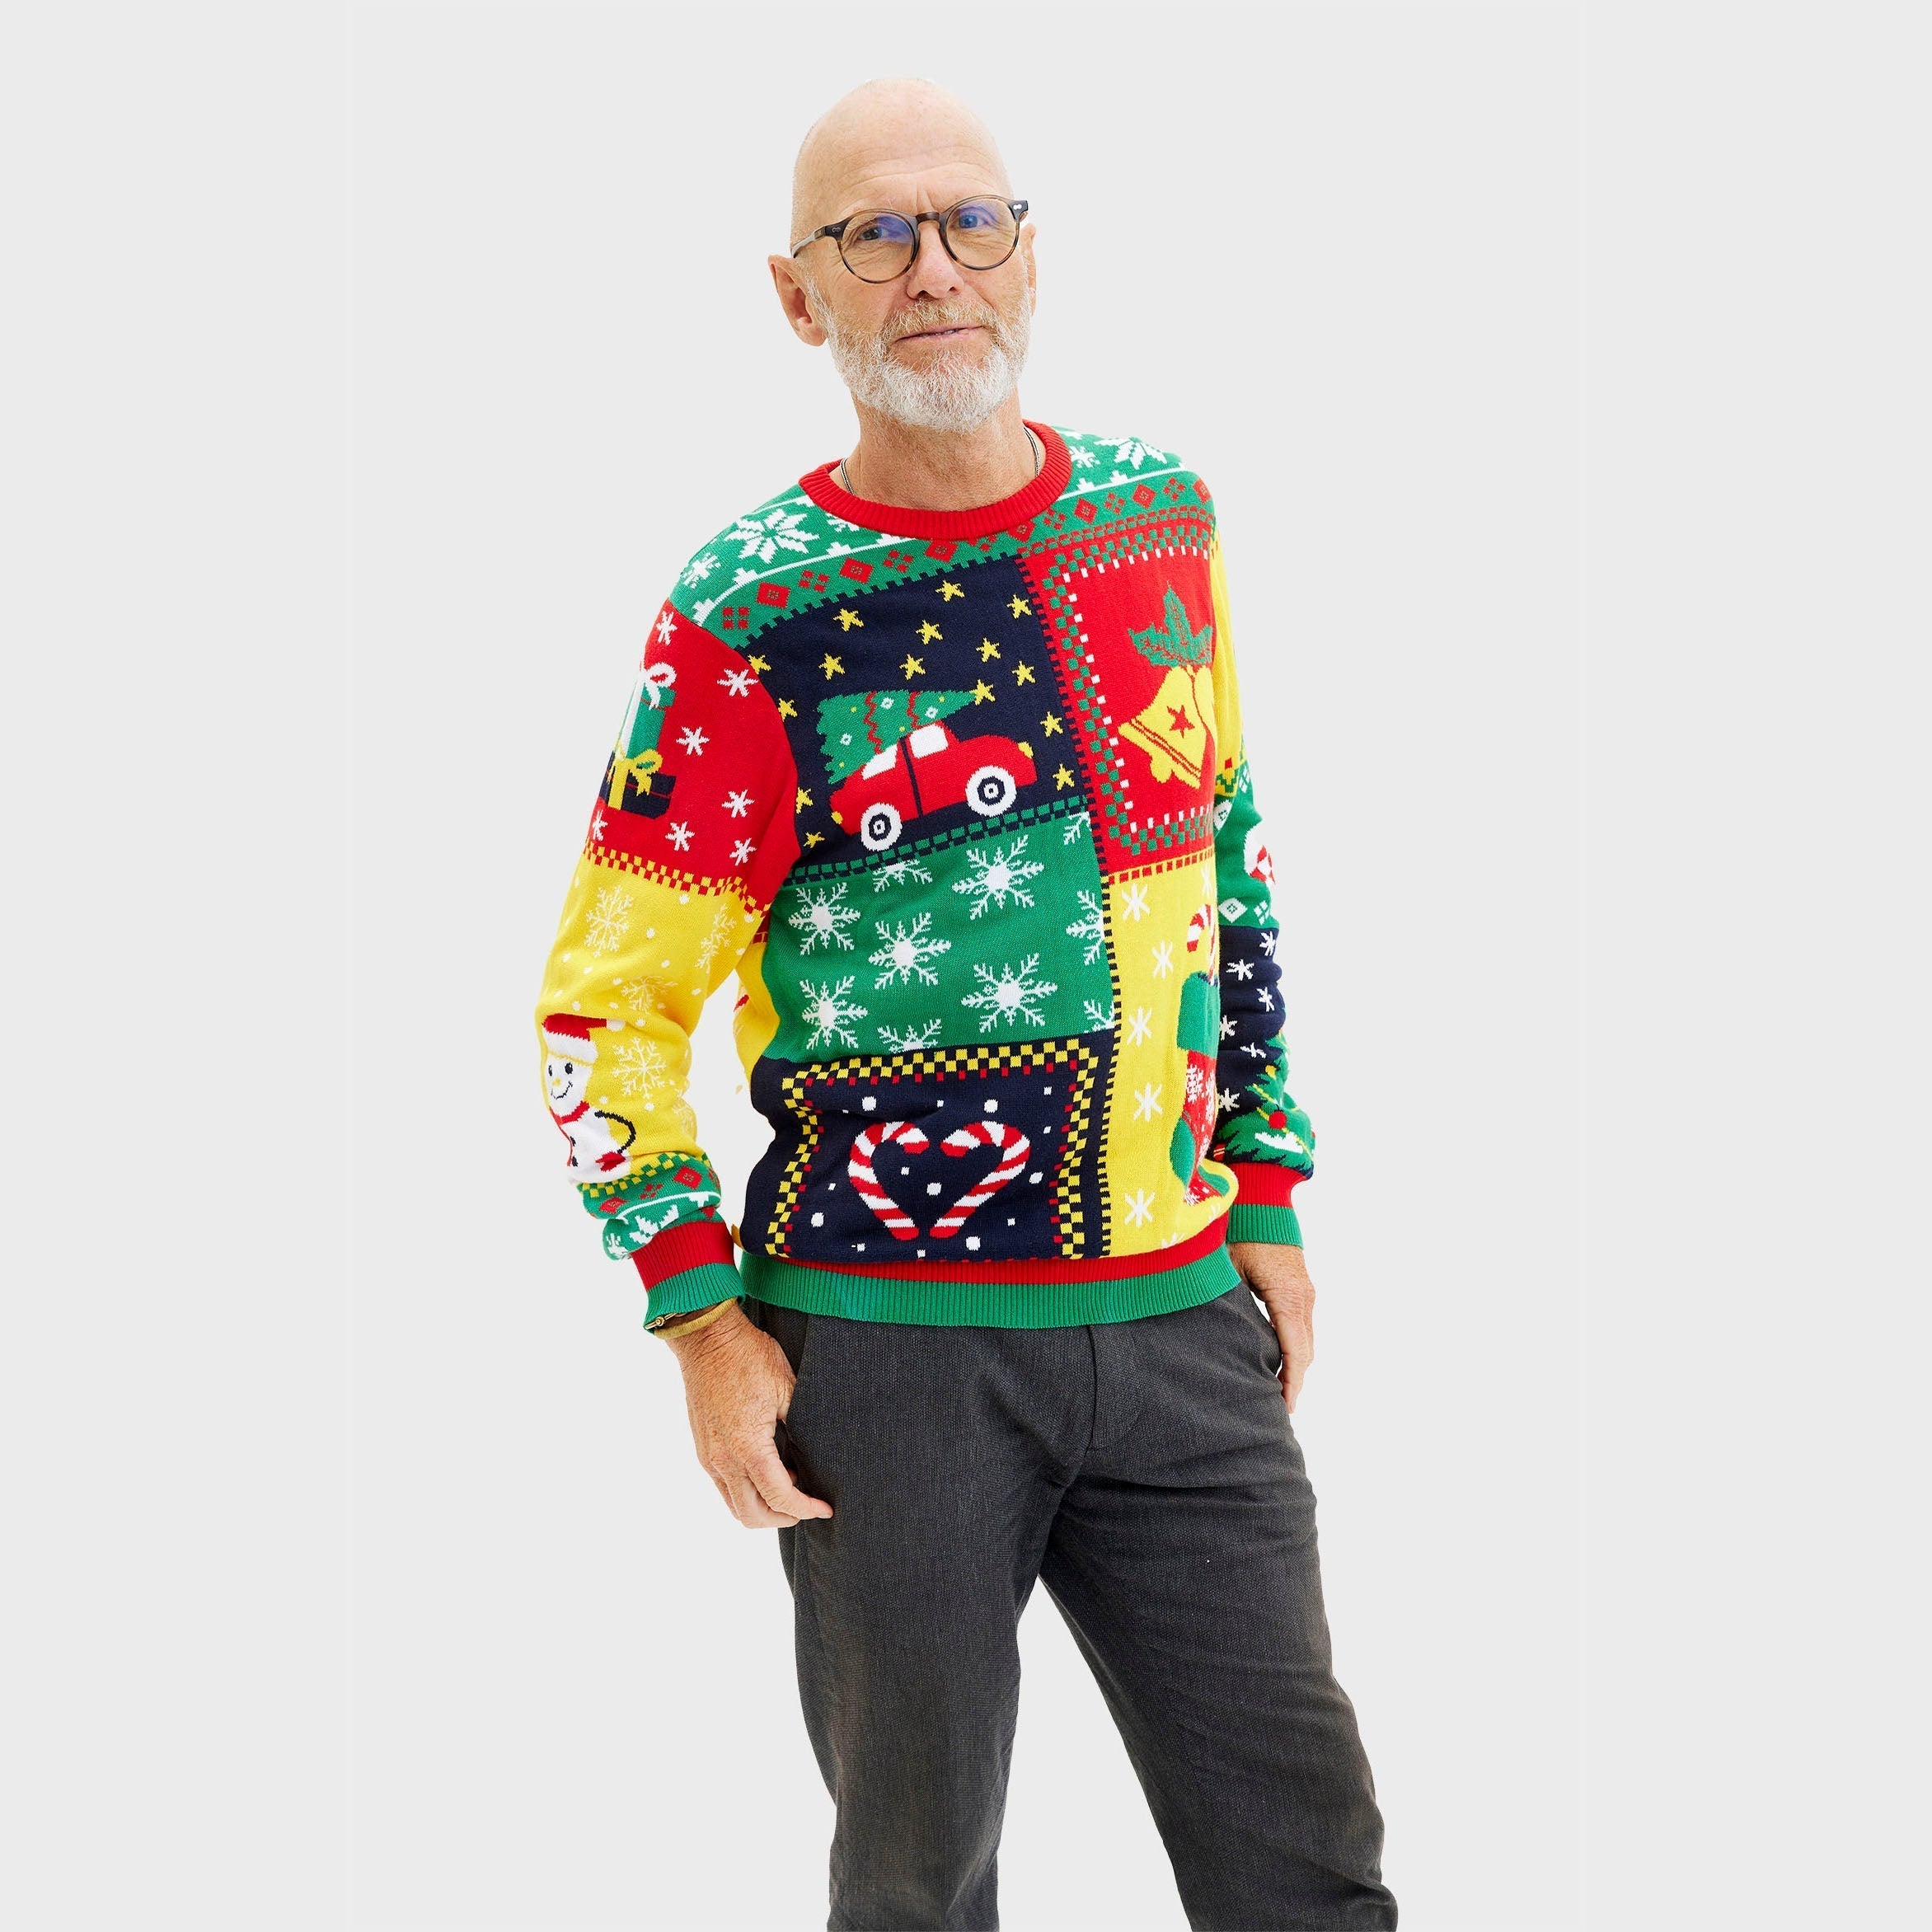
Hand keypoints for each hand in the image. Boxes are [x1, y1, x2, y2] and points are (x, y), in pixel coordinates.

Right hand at [663, 1304, 834, 1527]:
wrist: (706, 1338)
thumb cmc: (748, 1356)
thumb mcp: (787, 1386)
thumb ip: (803, 1424)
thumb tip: (821, 1451)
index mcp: (748, 1447)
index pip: (779, 1497)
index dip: (806, 1509)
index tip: (825, 1508)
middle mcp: (723, 1460)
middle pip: (752, 1515)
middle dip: (783, 1518)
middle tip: (808, 1506)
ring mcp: (709, 1456)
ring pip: (734, 1505)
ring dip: (763, 1507)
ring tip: (790, 1486)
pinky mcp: (703, 1448)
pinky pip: (723, 1487)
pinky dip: (747, 1491)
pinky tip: (768, 1468)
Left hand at [1229, 1240, 1314, 1412]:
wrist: (1262, 1199)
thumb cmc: (1240, 1229)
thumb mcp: (1227, 1266)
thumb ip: (1224, 1300)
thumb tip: (1212, 1331)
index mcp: (1287, 1297)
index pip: (1295, 1351)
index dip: (1291, 1382)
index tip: (1284, 1408)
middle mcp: (1303, 1298)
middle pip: (1305, 1352)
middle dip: (1294, 1383)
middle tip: (1279, 1412)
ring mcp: (1305, 1293)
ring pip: (1305, 1342)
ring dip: (1295, 1369)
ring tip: (1278, 1396)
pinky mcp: (1299, 1288)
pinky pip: (1300, 1328)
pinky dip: (1293, 1351)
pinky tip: (1279, 1366)